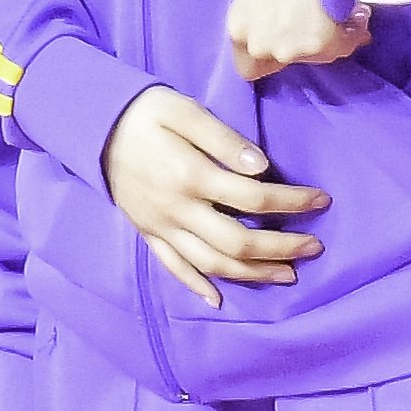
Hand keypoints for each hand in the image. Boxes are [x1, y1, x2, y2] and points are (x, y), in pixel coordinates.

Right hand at [103, 85, 328, 308]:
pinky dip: (197, 286)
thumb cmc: (143, 112)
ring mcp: (161, 227)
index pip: (253, 197)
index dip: (291, 201)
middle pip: (238, 241)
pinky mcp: (148, 233)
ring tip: (287, 275)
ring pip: (212, 264)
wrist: (89, 125)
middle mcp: (178, 210)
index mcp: (190, 176)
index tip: (321, 200)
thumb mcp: (183, 110)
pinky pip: (174, 268)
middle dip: (282, 248)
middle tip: (315, 247)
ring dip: (253, 274)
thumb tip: (261, 167)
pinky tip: (219, 300)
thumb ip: (223, 139)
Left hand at [227, 0, 370, 82]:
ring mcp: (293, 49)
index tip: (285, 35)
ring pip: (318, 53)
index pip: (248, 66)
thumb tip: (281, 6)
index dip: (269, 54)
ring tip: (341, 7)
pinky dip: (352, 30)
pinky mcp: (326, 45)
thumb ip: (262, 4)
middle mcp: (261, 45)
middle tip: (317, 16)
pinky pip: (344, 44)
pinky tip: (357, 8)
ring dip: (329, 35)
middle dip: (301, 41)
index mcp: (238, 26)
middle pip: (286, 58)